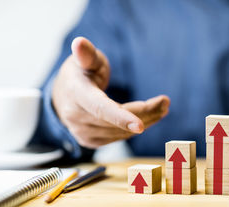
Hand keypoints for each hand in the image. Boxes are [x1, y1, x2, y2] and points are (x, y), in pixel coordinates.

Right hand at [52, 37, 169, 148]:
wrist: (63, 97)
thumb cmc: (78, 74)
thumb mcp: (83, 60)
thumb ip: (87, 54)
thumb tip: (80, 42)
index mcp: (77, 95)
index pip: (100, 109)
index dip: (121, 118)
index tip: (140, 126)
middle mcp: (77, 118)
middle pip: (117, 121)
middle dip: (146, 112)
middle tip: (165, 102)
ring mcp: (83, 133)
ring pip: (122, 132)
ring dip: (146, 120)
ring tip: (162, 107)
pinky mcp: (92, 142)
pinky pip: (120, 137)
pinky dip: (136, 128)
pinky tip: (149, 117)